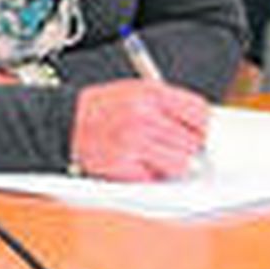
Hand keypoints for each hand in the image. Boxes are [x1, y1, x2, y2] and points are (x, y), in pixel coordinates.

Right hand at [71, 79, 209, 180]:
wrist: (64, 122)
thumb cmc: (102, 108)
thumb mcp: (135, 91)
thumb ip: (168, 105)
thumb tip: (204, 126)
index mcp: (149, 93)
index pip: (199, 112)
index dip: (201, 126)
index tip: (196, 131)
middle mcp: (143, 115)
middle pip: (193, 142)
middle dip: (183, 146)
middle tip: (164, 144)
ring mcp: (132, 141)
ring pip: (180, 163)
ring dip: (169, 163)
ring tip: (149, 154)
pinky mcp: (123, 164)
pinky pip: (157, 178)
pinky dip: (150, 175)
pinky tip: (135, 162)